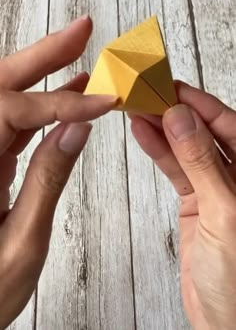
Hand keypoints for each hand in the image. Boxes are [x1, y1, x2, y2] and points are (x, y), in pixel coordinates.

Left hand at [0, 16, 116, 328]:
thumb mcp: (22, 241)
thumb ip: (47, 179)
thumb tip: (76, 129)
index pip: (18, 113)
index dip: (66, 104)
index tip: (106, 100)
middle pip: (2, 87)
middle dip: (42, 56)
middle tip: (81, 32)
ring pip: (11, 100)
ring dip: (46, 73)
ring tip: (80, 51)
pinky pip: (18, 124)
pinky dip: (47, 107)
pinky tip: (72, 97)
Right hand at [130, 81, 235, 329]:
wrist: (223, 320)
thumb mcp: (223, 212)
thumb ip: (202, 163)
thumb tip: (182, 119)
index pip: (228, 125)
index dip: (200, 104)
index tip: (172, 88)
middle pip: (204, 133)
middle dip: (177, 113)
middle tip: (149, 95)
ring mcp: (214, 188)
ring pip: (186, 149)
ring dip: (162, 130)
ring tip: (138, 111)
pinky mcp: (195, 202)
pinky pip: (176, 170)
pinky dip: (159, 152)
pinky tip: (144, 135)